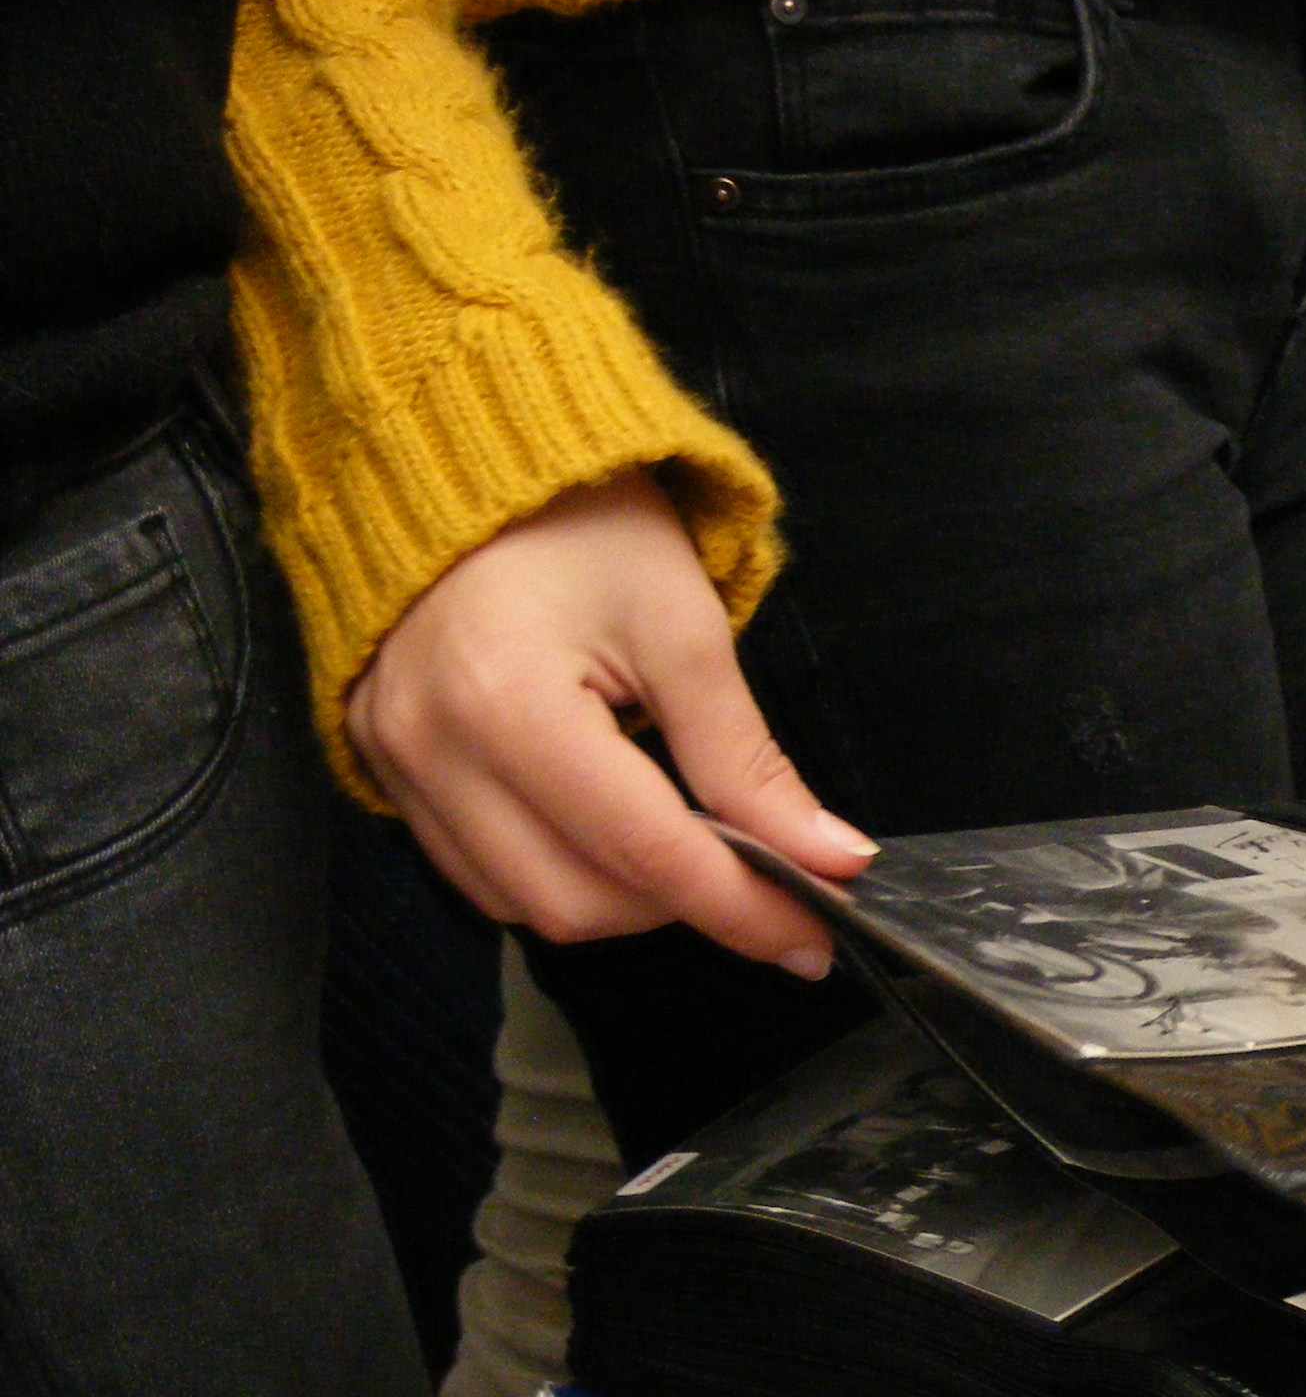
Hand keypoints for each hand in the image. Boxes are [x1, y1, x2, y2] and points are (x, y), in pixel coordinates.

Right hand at [348, 470, 877, 976]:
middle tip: (756, 875)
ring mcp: (394, 764)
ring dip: (622, 901)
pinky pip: (480, 875)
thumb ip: (749, 762)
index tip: (815, 939)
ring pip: (525, 906)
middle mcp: (432, 748)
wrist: (466, 457)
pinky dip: (559, 876)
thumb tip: (831, 861)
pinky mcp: (384, 769)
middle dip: (681, 906)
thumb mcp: (684, 631)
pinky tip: (610, 835)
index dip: (741, 909)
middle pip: (577, 904)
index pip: (644, 853)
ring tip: (684, 845)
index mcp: (507, 700)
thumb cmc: (583, 526)